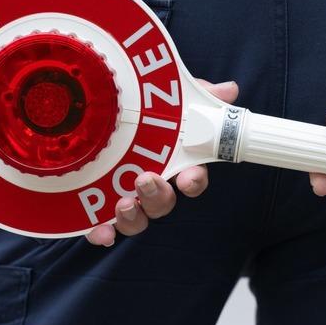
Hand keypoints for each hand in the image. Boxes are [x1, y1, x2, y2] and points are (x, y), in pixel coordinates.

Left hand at [86, 80, 238, 244]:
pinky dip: (103, 233)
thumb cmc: (144, 112)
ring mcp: (127, 197)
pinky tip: (99, 233)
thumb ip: (197, 97)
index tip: (189, 176)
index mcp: (173, 163)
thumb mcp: (170, 100)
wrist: (99, 111)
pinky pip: (102, 226)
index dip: (194, 181)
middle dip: (158, 196)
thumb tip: (228, 91)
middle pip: (164, 202)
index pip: (192, 179)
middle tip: (146, 180)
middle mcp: (153, 185)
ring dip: (134, 217)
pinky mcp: (97, 204)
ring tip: (124, 204)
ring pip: (137, 219)